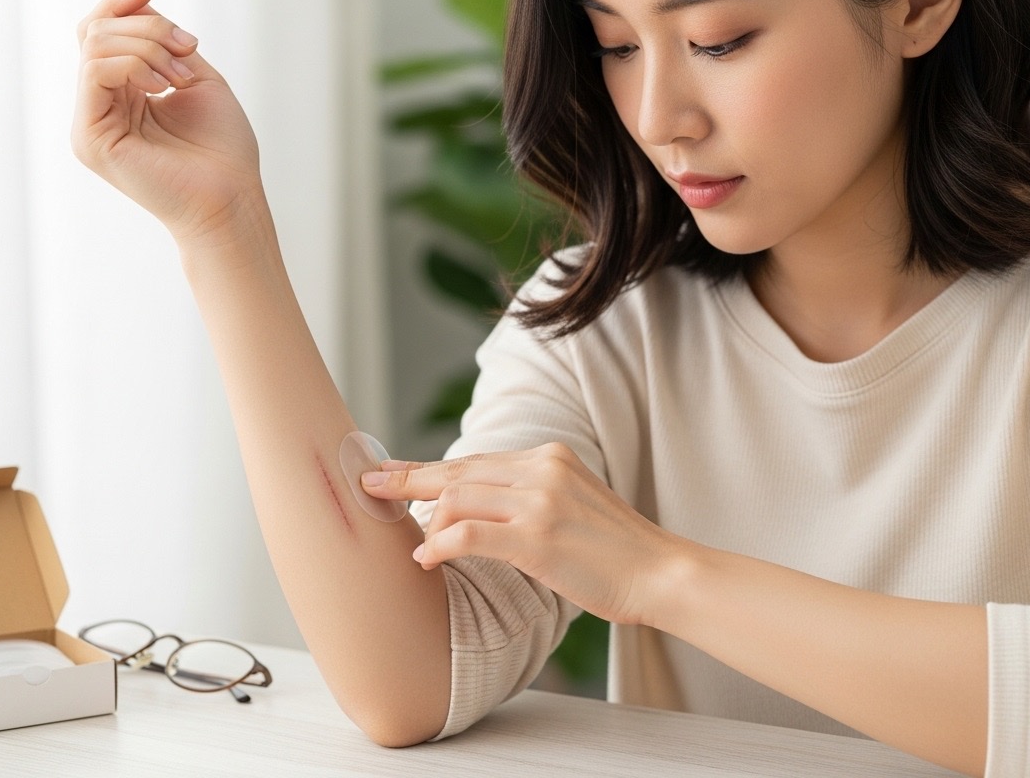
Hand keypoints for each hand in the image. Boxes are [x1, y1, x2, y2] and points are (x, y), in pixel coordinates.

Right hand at [72, 0, 262, 242]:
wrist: (232, 198)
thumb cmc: (223, 148)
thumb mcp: (196, 75)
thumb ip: (163, 40)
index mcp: (121, 93)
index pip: (100, 31)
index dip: (120, 1)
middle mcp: (99, 106)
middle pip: (95, 31)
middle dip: (147, 25)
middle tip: (188, 49)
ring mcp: (90, 123)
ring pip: (96, 46)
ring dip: (147, 46)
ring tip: (182, 75)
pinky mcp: (90, 138)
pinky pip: (95, 72)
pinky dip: (133, 64)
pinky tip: (162, 85)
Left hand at [361, 443, 679, 624]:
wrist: (661, 572)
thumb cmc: (616, 552)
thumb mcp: (574, 505)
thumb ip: (531, 496)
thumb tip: (478, 510)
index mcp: (550, 457)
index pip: (476, 459)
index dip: (430, 467)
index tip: (394, 470)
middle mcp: (542, 469)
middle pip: (457, 470)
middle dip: (407, 478)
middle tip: (368, 483)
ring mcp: (540, 500)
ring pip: (458, 497)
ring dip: (423, 518)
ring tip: (398, 536)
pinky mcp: (537, 536)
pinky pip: (470, 533)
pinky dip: (441, 545)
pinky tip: (426, 559)